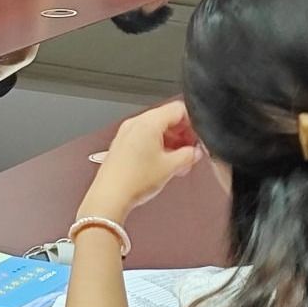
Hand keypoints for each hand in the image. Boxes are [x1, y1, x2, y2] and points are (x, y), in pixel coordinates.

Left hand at [80, 101, 203, 220]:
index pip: (178, 109)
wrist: (109, 197)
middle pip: (166, 118)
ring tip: (178, 161)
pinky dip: (156, 146)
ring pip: (156, 128)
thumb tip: (194, 152)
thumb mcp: (170, 167)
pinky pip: (144, 137)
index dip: (192, 123)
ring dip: (170, 141)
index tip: (197, 138)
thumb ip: (188, 155)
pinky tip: (163, 163)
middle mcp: (135, 123)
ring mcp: (126, 133)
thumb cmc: (133, 181)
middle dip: (182, 134)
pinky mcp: (121, 144)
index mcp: (148, 122)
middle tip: (190, 151)